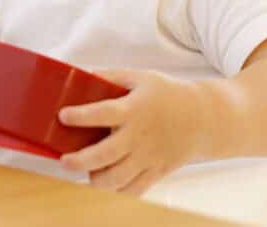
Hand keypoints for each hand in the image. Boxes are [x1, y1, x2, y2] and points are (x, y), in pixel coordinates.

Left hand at [57, 69, 202, 194]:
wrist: (203, 118)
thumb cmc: (167, 94)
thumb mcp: (140, 77)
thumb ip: (110, 76)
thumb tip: (80, 74)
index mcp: (134, 109)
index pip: (103, 113)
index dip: (81, 116)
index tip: (63, 116)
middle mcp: (140, 135)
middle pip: (106, 154)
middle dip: (81, 161)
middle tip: (65, 160)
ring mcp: (149, 156)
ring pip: (118, 178)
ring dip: (96, 180)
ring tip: (87, 172)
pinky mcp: (157, 171)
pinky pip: (135, 190)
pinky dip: (117, 192)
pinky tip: (106, 184)